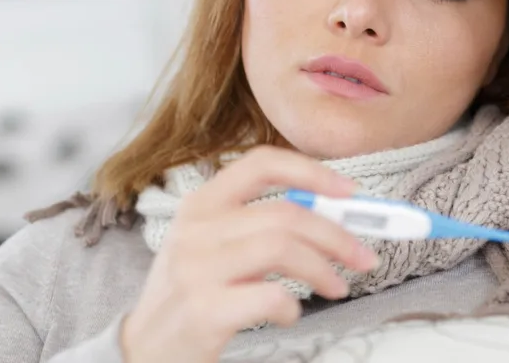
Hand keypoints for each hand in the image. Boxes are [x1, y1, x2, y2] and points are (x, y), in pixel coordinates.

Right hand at [120, 147, 377, 362]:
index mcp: (201, 203)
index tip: (350, 192)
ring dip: (324, 268)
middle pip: (285, 213)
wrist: (143, 349)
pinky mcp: (204, 311)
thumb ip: (261, 224)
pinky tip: (290, 314)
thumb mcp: (213, 245)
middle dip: (337, 235)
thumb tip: (334, 215)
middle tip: (365, 257)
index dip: (313, 172)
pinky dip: (293, 306)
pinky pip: (270, 296)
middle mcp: (196, 229)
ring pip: (282, 248)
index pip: (262, 163)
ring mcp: (197, 269)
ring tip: (337, 287)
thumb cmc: (192, 293)